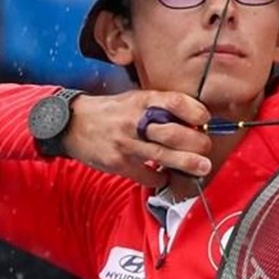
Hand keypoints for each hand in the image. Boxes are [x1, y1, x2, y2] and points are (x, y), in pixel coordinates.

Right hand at [63, 90, 212, 186]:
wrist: (72, 123)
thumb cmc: (111, 111)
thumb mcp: (134, 100)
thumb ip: (160, 108)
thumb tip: (192, 122)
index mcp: (142, 101)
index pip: (175, 102)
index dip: (195, 111)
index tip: (205, 119)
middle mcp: (135, 121)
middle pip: (174, 133)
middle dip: (197, 143)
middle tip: (206, 147)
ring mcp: (126, 143)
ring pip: (164, 155)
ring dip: (188, 163)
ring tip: (203, 167)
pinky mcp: (119, 163)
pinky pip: (147, 175)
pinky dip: (160, 178)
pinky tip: (164, 177)